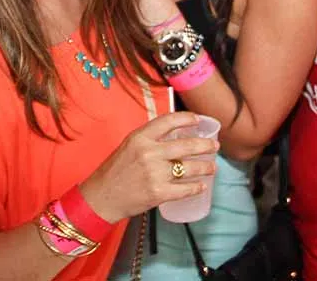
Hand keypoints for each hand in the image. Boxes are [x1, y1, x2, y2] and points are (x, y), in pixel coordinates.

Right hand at [79, 112, 217, 222]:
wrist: (102, 197)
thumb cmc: (115, 171)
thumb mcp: (129, 146)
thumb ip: (149, 139)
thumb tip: (173, 135)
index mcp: (140, 137)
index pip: (168, 121)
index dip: (186, 119)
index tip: (197, 120)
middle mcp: (149, 152)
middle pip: (186, 145)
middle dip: (205, 145)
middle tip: (214, 147)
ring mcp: (155, 173)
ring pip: (190, 168)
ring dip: (205, 168)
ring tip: (212, 168)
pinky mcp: (158, 193)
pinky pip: (185, 189)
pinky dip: (196, 188)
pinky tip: (201, 186)